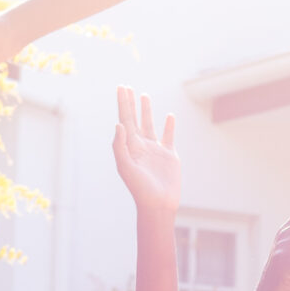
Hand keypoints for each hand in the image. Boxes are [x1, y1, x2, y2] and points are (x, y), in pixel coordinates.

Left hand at [110, 85, 181, 211]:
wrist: (158, 203)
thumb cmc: (139, 188)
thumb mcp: (125, 167)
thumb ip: (120, 146)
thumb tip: (119, 124)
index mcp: (129, 146)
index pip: (124, 119)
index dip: (122, 103)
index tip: (121, 88)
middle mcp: (141, 145)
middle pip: (134, 119)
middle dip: (130, 103)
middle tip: (126, 87)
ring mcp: (155, 149)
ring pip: (150, 124)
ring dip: (146, 110)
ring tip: (144, 95)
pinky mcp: (169, 155)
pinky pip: (169, 136)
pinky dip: (169, 126)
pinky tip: (169, 116)